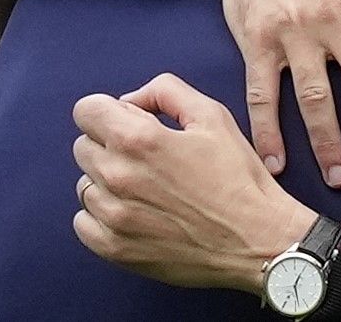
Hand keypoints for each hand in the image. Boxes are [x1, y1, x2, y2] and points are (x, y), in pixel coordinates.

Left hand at [72, 73, 318, 293]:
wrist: (256, 239)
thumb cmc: (239, 178)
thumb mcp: (214, 116)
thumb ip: (166, 92)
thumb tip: (130, 100)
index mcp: (139, 139)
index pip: (86, 111)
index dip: (110, 111)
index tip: (130, 123)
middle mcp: (117, 176)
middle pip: (83, 146)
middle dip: (110, 143)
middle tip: (150, 158)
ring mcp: (112, 216)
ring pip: (85, 184)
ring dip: (109, 181)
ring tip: (150, 189)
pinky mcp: (113, 248)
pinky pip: (83, 221)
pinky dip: (103, 215)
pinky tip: (138, 212)